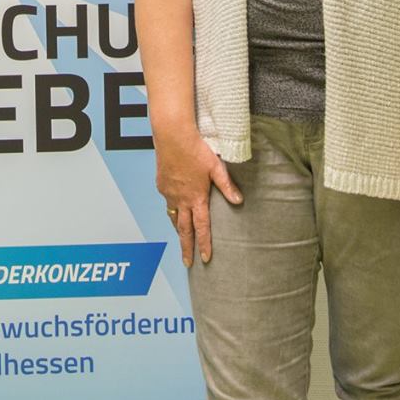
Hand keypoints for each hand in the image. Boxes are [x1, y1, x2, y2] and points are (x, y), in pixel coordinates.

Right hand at [154, 119, 241, 266]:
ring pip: (173, 217)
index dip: (204, 244)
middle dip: (186, 247)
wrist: (172, 136)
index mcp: (196, 197)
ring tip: (181, 239)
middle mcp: (181, 199)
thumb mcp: (216, 167)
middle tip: (187, 262)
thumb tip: (238, 200)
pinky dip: (172, 209)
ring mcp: (169, 193)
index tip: (205, 258)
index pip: (202, 227)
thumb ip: (227, 185)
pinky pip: (167, 202)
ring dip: (178, 230)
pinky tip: (175, 208)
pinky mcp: (161, 185)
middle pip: (183, 230)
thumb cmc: (196, 149)